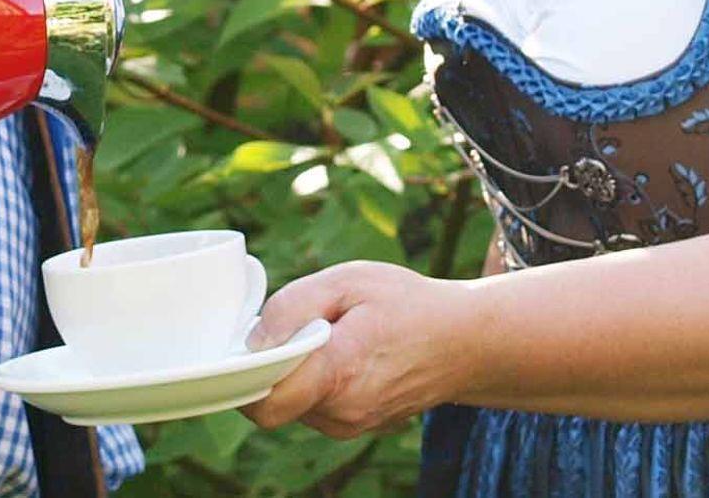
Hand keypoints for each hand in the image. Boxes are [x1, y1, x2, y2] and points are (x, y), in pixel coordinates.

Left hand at [241, 262, 475, 439]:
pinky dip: (315, 382)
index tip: (248, 343)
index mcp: (338, 373)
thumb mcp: (348, 281)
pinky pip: (315, 408)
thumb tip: (254, 339)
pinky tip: (340, 353)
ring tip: (328, 335)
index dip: (242, 374)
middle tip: (293, 327)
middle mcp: (342, 412)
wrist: (465, 341)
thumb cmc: (408, 304)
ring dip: (295, 373)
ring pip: (294, 405)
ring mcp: (351, 425)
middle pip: (274, 401)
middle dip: (270, 366)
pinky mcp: (358, 427)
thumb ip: (293, 306)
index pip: (264, 401)